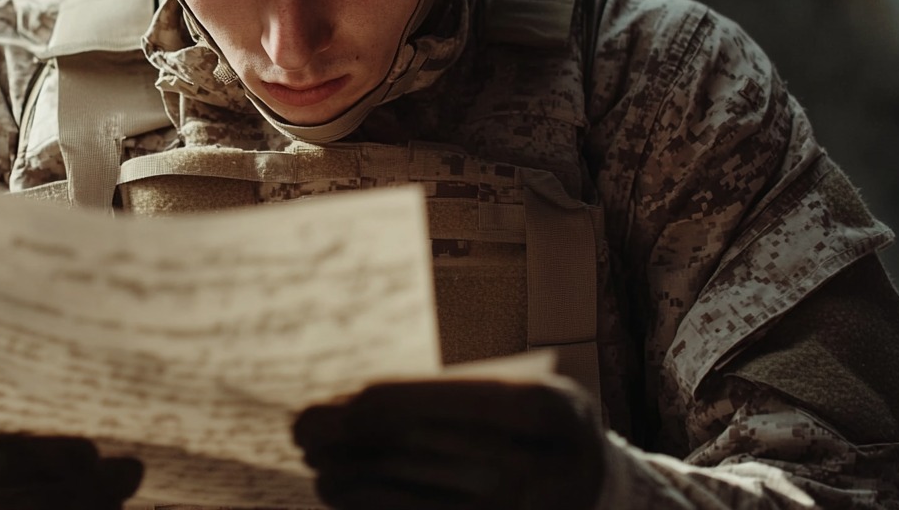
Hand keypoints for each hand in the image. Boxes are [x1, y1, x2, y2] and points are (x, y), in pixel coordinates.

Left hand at [293, 378, 604, 509]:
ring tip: (316, 465)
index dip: (412, 401)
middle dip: (367, 441)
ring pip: (428, 503)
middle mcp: (550, 472)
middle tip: (307, 427)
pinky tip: (341, 496)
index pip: (478, 404)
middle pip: (443, 455)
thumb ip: (453, 398)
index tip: (353, 399)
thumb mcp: (517, 398)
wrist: (590, 489)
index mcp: (556, 414)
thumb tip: (356, 406)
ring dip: (361, 484)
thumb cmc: (534, 431)